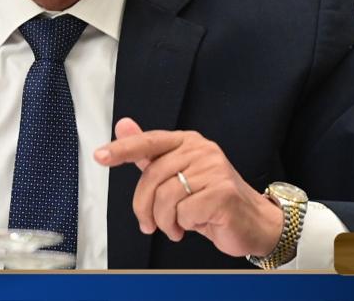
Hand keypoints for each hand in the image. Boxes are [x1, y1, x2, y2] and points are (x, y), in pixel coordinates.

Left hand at [93, 117, 282, 257]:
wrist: (253, 223)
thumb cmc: (211, 200)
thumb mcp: (177, 176)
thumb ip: (149, 153)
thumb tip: (122, 126)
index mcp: (188, 142)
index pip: (150, 142)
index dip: (123, 149)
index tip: (100, 156)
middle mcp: (202, 150)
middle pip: (153, 177)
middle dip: (145, 207)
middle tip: (149, 224)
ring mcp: (215, 169)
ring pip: (166, 197)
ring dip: (165, 221)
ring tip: (175, 227)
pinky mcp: (223, 192)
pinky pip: (184, 213)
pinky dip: (184, 226)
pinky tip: (196, 225)